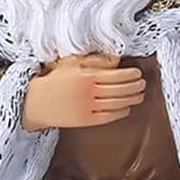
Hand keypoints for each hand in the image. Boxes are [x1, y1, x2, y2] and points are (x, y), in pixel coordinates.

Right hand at [22, 52, 145, 129]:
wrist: (36, 101)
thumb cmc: (55, 79)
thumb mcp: (71, 63)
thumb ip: (94, 61)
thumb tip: (116, 59)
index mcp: (86, 76)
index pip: (115, 75)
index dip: (130, 75)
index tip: (138, 73)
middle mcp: (88, 92)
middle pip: (119, 90)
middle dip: (134, 87)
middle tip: (143, 84)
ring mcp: (87, 107)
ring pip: (116, 104)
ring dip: (131, 99)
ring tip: (139, 96)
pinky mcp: (85, 120)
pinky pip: (108, 117)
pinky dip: (120, 112)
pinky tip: (127, 108)